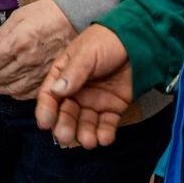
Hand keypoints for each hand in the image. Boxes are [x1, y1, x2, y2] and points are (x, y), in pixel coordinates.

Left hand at [0, 0, 74, 97]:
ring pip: (10, 89)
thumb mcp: (18, 17)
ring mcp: (40, 72)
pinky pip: (27, 94)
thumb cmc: (47, 13)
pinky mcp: (49, 79)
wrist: (76, 18)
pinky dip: (12, 93)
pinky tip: (6, 87)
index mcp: (18, 43)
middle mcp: (28, 61)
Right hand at [34, 24, 134, 148]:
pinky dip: (105, 133)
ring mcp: (95, 101)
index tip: (45, 124)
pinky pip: (106, 124)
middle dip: (65, 126)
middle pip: (66, 113)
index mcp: (64, 76)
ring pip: (85, 122)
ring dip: (85, 133)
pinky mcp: (113, 108)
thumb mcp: (86, 54)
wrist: (138, 40)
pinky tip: (104, 139)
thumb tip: (56, 91)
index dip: (46, 110)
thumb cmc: (106, 41)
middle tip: (66, 136)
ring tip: (89, 142)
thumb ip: (73, 74)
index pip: (50, 95)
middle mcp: (76, 92)